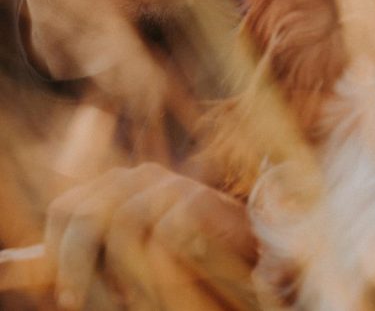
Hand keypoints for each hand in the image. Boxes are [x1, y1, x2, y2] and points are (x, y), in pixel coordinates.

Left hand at [43, 163, 256, 309]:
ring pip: (123, 227)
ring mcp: (173, 185)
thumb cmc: (182, 258)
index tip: (68, 296)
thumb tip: (5, 266)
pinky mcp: (198, 201)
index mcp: (118, 183)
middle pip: (87, 215)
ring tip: (131, 304)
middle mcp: (142, 176)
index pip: (65, 209)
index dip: (59, 253)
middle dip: (78, 267)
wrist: (250, 253)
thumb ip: (77, 256)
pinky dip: (161, 274)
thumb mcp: (122, 255)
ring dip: (122, 276)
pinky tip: (166, 292)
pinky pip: (164, 240)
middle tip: (83, 305)